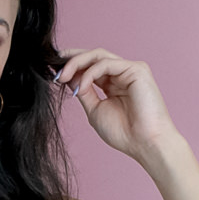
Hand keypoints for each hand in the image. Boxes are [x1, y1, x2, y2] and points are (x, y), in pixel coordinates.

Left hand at [52, 47, 179, 161]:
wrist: (145, 143)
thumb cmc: (124, 133)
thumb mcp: (95, 110)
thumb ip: (83, 91)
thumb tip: (68, 76)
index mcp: (113, 83)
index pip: (90, 66)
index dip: (72, 65)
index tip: (53, 70)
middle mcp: (122, 73)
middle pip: (93, 56)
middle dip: (72, 60)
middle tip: (55, 71)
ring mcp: (130, 69)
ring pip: (98, 55)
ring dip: (77, 64)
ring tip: (63, 77)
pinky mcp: (137, 69)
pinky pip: (107, 64)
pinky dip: (90, 73)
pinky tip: (81, 87)